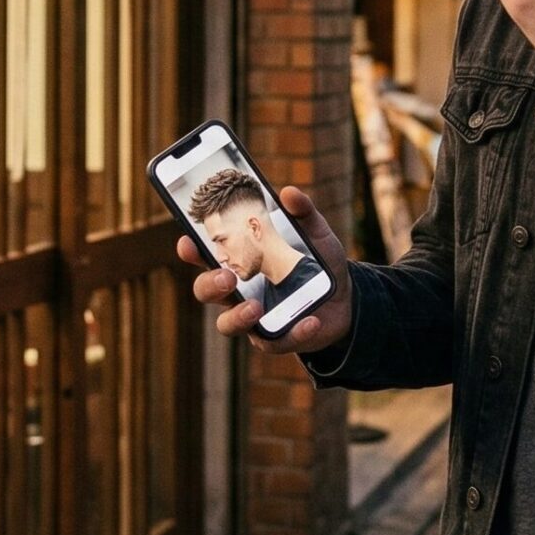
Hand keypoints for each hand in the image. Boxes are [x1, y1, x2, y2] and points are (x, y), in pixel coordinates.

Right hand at [176, 184, 353, 355]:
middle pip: (206, 290)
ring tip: (255, 307)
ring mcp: (254, 317)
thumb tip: (289, 193)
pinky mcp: (276, 338)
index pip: (205, 255)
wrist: (346, 299)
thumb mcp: (316, 234)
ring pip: (227, 323)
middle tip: (228, 277)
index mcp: (240, 261)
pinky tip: (310, 321)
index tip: (188, 241)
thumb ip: (303, 213)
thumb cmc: (319, 263)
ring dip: (236, 317)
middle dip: (210, 284)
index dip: (191, 250)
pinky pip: (275, 341)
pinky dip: (294, 332)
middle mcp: (239, 290)